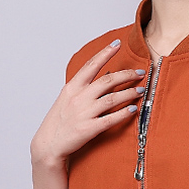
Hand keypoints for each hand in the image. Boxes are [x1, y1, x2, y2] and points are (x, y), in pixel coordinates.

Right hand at [30, 39, 145, 165]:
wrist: (48, 144)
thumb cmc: (58, 121)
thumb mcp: (67, 98)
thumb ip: (85, 86)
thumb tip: (107, 73)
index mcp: (72, 87)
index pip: (91, 65)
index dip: (105, 53)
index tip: (117, 44)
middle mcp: (79, 97)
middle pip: (108, 80)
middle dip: (127, 74)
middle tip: (140, 73)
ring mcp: (84, 113)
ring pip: (113, 98)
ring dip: (129, 93)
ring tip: (140, 90)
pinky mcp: (89, 128)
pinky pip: (111, 118)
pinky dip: (124, 113)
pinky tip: (133, 110)